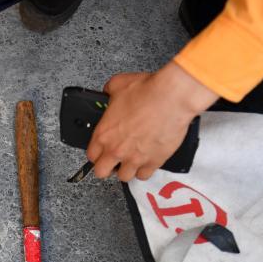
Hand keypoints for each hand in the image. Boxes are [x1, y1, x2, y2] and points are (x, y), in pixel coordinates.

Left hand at [87, 62, 217, 181]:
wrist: (172, 98)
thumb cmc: (148, 91)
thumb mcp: (118, 84)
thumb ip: (108, 92)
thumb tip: (108, 92)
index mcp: (104, 134)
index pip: (91, 155)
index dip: (96, 154)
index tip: (101, 151)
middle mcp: (116, 149)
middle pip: (101, 172)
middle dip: (107, 167)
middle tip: (113, 160)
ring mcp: (134, 158)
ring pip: (123, 177)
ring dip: (126, 170)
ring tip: (130, 160)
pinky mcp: (153, 161)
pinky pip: (144, 176)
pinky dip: (144, 170)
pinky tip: (146, 161)